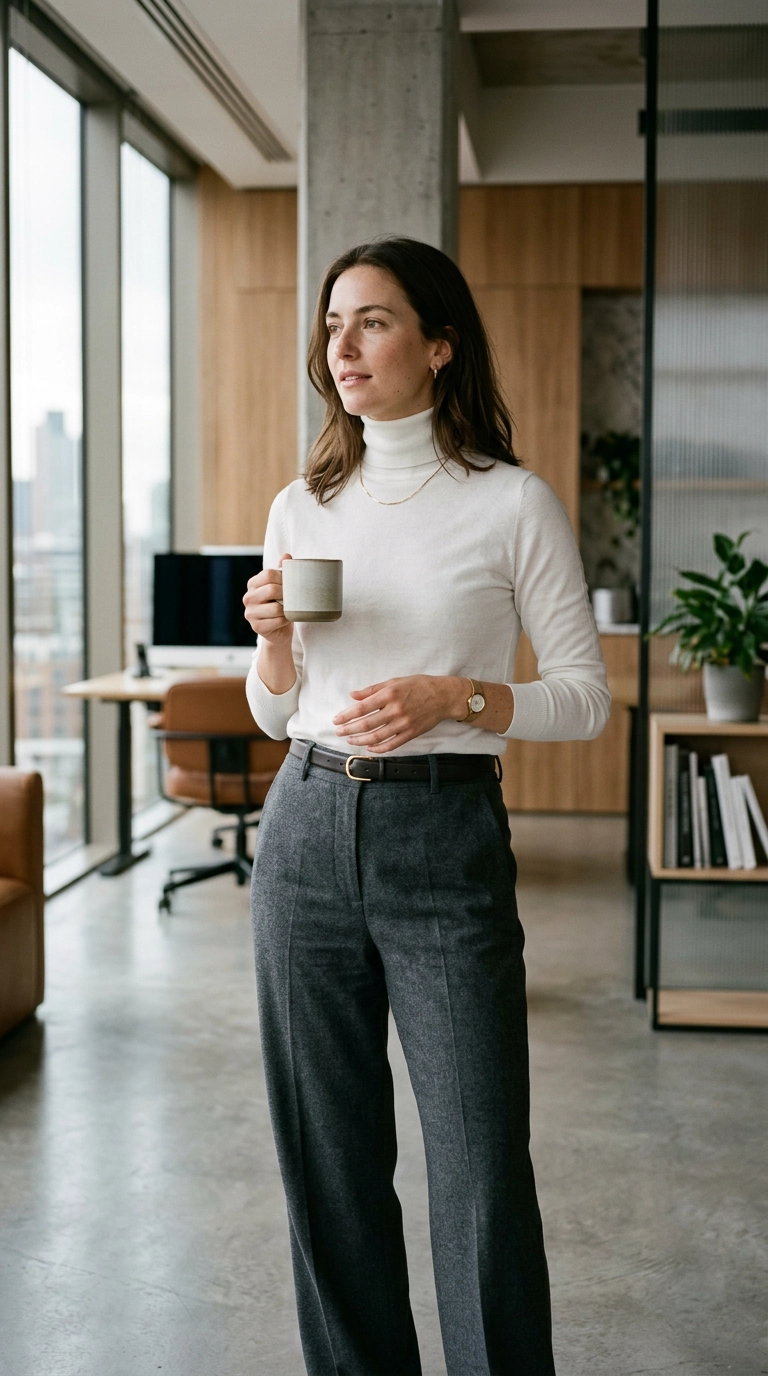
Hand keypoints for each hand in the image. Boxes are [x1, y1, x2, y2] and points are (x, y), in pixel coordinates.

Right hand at [243, 555, 293, 647]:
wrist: (278, 629)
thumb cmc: (280, 604)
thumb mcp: (281, 585)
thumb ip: (282, 570)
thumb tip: (286, 556)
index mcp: (253, 583)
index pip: (269, 574)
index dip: (283, 578)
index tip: (290, 584)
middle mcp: (248, 597)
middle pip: (272, 590)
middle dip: (286, 594)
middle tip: (292, 598)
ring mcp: (250, 613)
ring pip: (276, 608)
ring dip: (287, 609)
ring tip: (288, 609)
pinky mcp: (256, 627)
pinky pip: (277, 621)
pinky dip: (285, 620)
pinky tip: (285, 619)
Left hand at [333, 675, 466, 752]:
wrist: (443, 696)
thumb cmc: (418, 685)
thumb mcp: (395, 681)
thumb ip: (373, 689)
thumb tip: (353, 696)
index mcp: (389, 694)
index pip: (361, 708)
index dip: (346, 715)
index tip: (336, 720)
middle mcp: (395, 710)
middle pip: (366, 724)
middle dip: (349, 730)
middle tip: (338, 732)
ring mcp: (404, 723)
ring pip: (376, 737)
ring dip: (360, 740)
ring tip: (350, 740)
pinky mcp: (411, 733)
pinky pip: (391, 744)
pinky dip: (378, 749)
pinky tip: (370, 747)